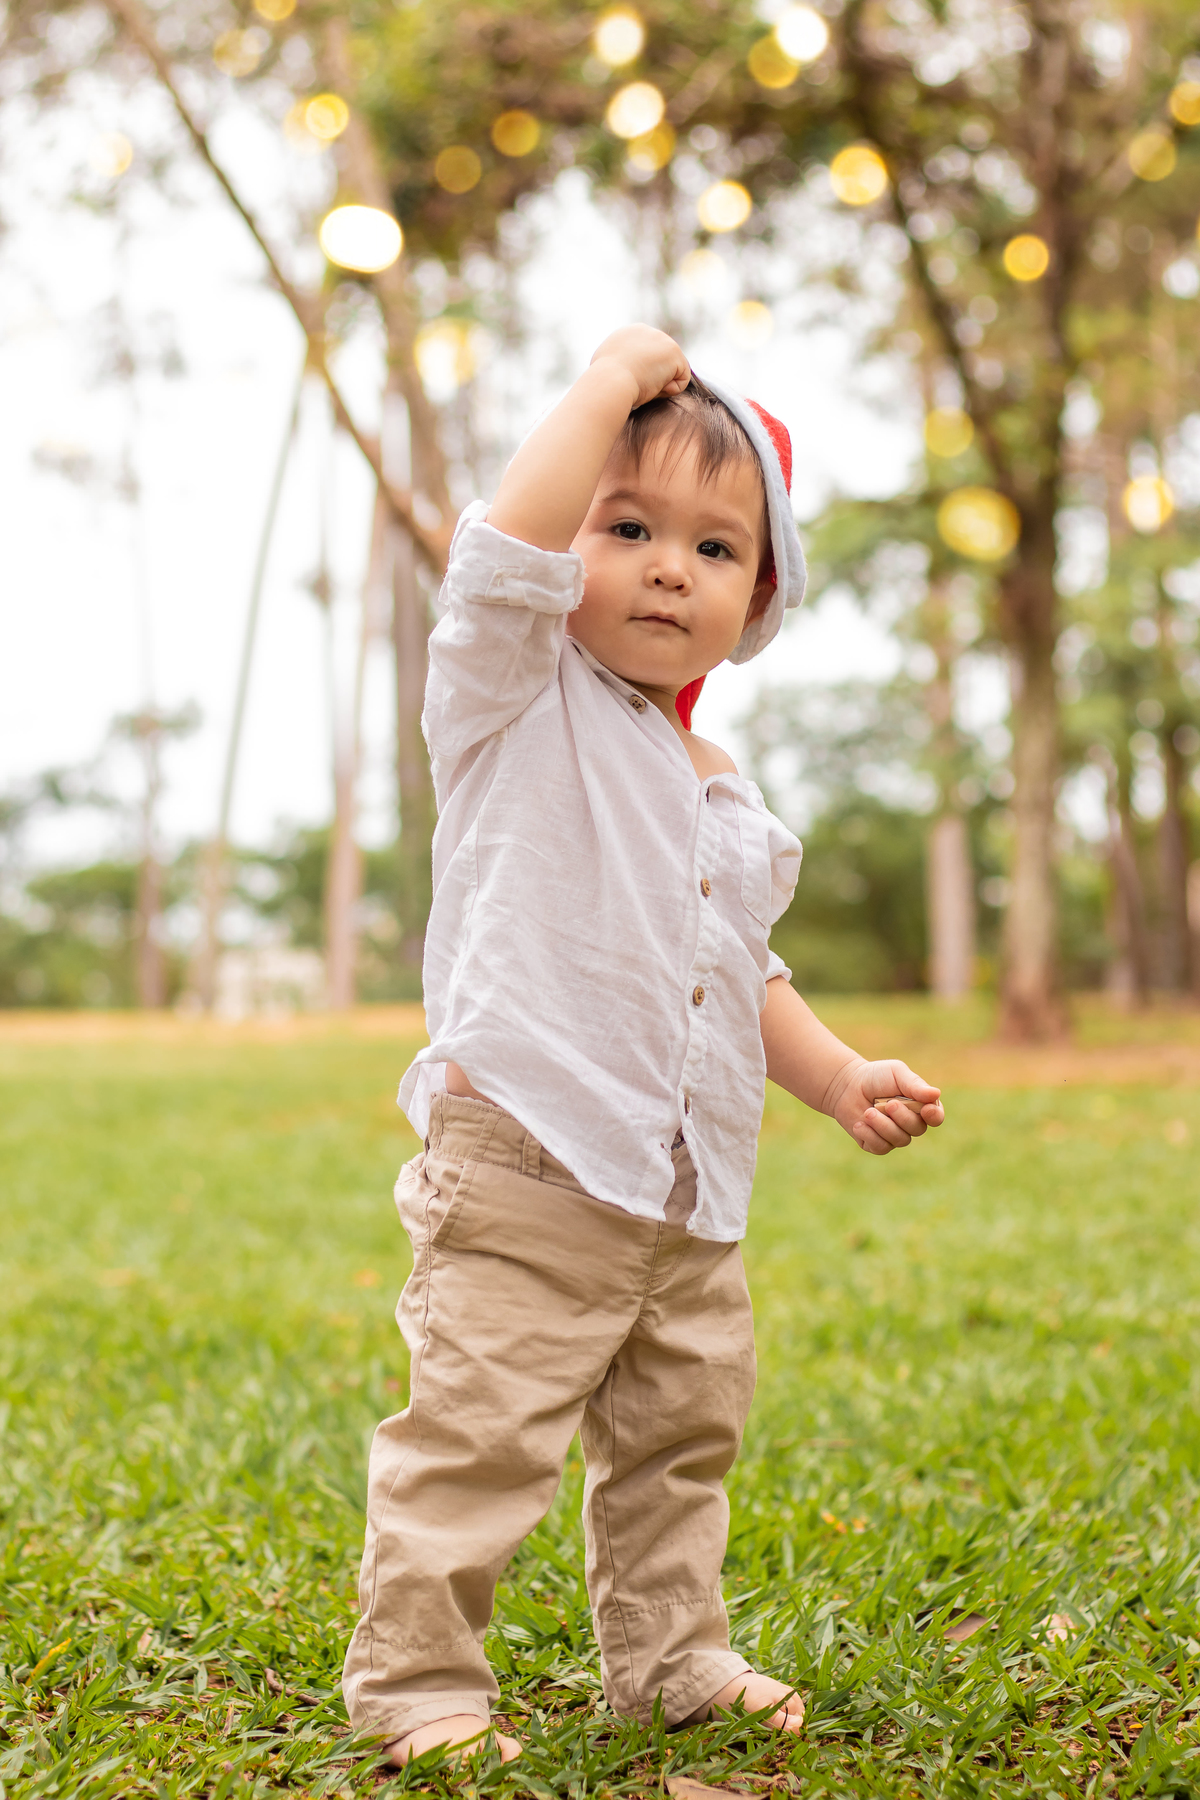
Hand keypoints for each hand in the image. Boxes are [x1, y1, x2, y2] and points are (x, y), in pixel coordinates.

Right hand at [589, 325, 690, 410]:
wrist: (611, 380)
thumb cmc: (603, 381)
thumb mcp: (605, 365)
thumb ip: (619, 361)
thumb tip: (625, 367)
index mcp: (629, 333)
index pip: (646, 356)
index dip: (640, 374)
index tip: (627, 381)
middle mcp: (647, 331)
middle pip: (660, 365)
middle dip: (651, 379)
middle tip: (634, 385)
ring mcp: (663, 339)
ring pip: (670, 373)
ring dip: (658, 386)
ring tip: (642, 386)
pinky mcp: (675, 352)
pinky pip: (681, 380)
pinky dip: (669, 391)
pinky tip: (654, 387)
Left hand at [826, 1058, 943, 1155]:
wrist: (847, 1086)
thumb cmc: (875, 1077)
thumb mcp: (896, 1073)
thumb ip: (914, 1084)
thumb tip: (935, 1094)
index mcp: (921, 1105)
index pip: (936, 1116)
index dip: (934, 1116)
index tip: (926, 1110)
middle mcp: (911, 1123)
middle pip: (917, 1129)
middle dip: (903, 1117)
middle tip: (888, 1103)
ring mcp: (895, 1135)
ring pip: (900, 1140)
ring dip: (883, 1125)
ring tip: (868, 1112)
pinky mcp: (877, 1144)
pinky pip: (881, 1148)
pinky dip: (870, 1135)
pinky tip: (859, 1124)